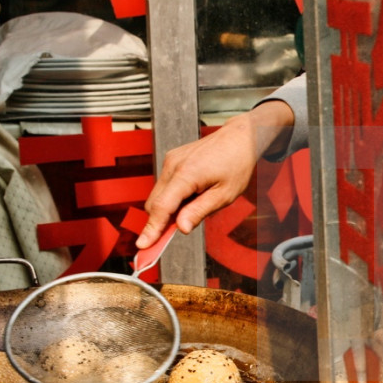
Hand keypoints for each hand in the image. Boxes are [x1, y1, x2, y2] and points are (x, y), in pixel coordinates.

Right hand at [136, 100, 294, 248]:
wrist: (240, 138)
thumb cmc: (237, 163)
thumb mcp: (224, 194)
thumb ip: (200, 211)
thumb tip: (181, 228)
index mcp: (186, 174)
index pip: (162, 207)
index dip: (151, 229)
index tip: (143, 245)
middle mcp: (173, 165)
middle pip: (155, 203)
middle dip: (160, 222)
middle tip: (173, 235)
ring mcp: (171, 160)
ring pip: (158, 195)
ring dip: (168, 209)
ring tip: (196, 205)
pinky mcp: (172, 159)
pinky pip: (165, 185)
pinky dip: (172, 197)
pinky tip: (193, 194)